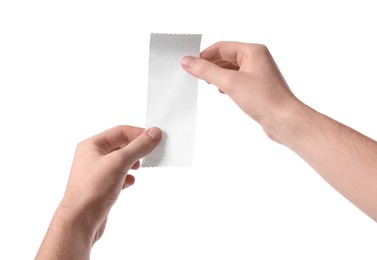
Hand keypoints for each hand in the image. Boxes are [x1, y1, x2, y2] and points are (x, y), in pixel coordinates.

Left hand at [63, 125, 160, 241]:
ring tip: (139, 167)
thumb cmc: (92, 190)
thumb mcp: (119, 162)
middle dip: (137, 148)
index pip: (120, 131)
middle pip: (121, 145)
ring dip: (133, 162)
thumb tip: (153, 133)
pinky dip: (127, 177)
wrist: (80, 221)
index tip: (155, 137)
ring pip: (121, 161)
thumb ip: (138, 146)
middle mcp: (92, 157)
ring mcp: (97, 172)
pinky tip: (130, 182)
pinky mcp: (101, 186)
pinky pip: (119, 176)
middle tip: (152, 152)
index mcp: (92, 145)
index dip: (139, 133)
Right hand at [181, 42, 299, 140]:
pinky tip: (221, 90)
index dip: (204, 55)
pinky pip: (236, 79)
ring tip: (207, 82)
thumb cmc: (266, 99)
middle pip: (225, 57)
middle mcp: (256, 59)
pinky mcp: (257, 87)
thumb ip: (207, 71)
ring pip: (230, 69)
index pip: (221, 47)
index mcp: (253, 51)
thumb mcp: (230, 83)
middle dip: (210, 65)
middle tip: (195, 74)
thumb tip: (188, 61)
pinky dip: (226, 83)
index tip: (190, 64)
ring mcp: (257, 73)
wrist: (284, 121)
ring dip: (217, 75)